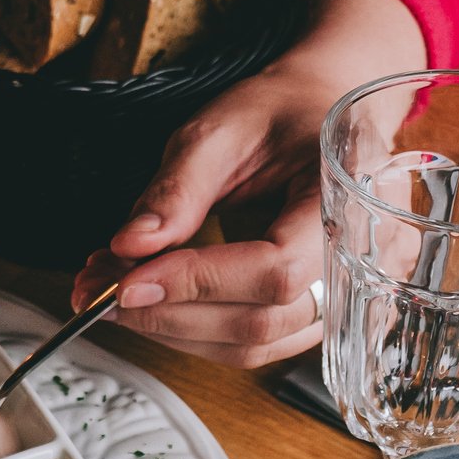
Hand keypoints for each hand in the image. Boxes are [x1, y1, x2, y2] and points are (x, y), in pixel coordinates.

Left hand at [73, 0, 426, 367]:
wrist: (322, 111)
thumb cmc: (280, 113)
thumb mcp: (221, 127)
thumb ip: (177, 188)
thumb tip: (129, 247)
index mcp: (350, 199)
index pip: (275, 270)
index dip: (196, 283)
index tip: (126, 281)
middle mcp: (361, 261)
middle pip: (260, 322)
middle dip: (167, 312)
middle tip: (98, 285)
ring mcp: (341, 296)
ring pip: (250, 346)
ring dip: (169, 328)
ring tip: (111, 288)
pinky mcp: (309, 314)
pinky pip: (249, 344)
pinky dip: (188, 329)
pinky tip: (148, 298)